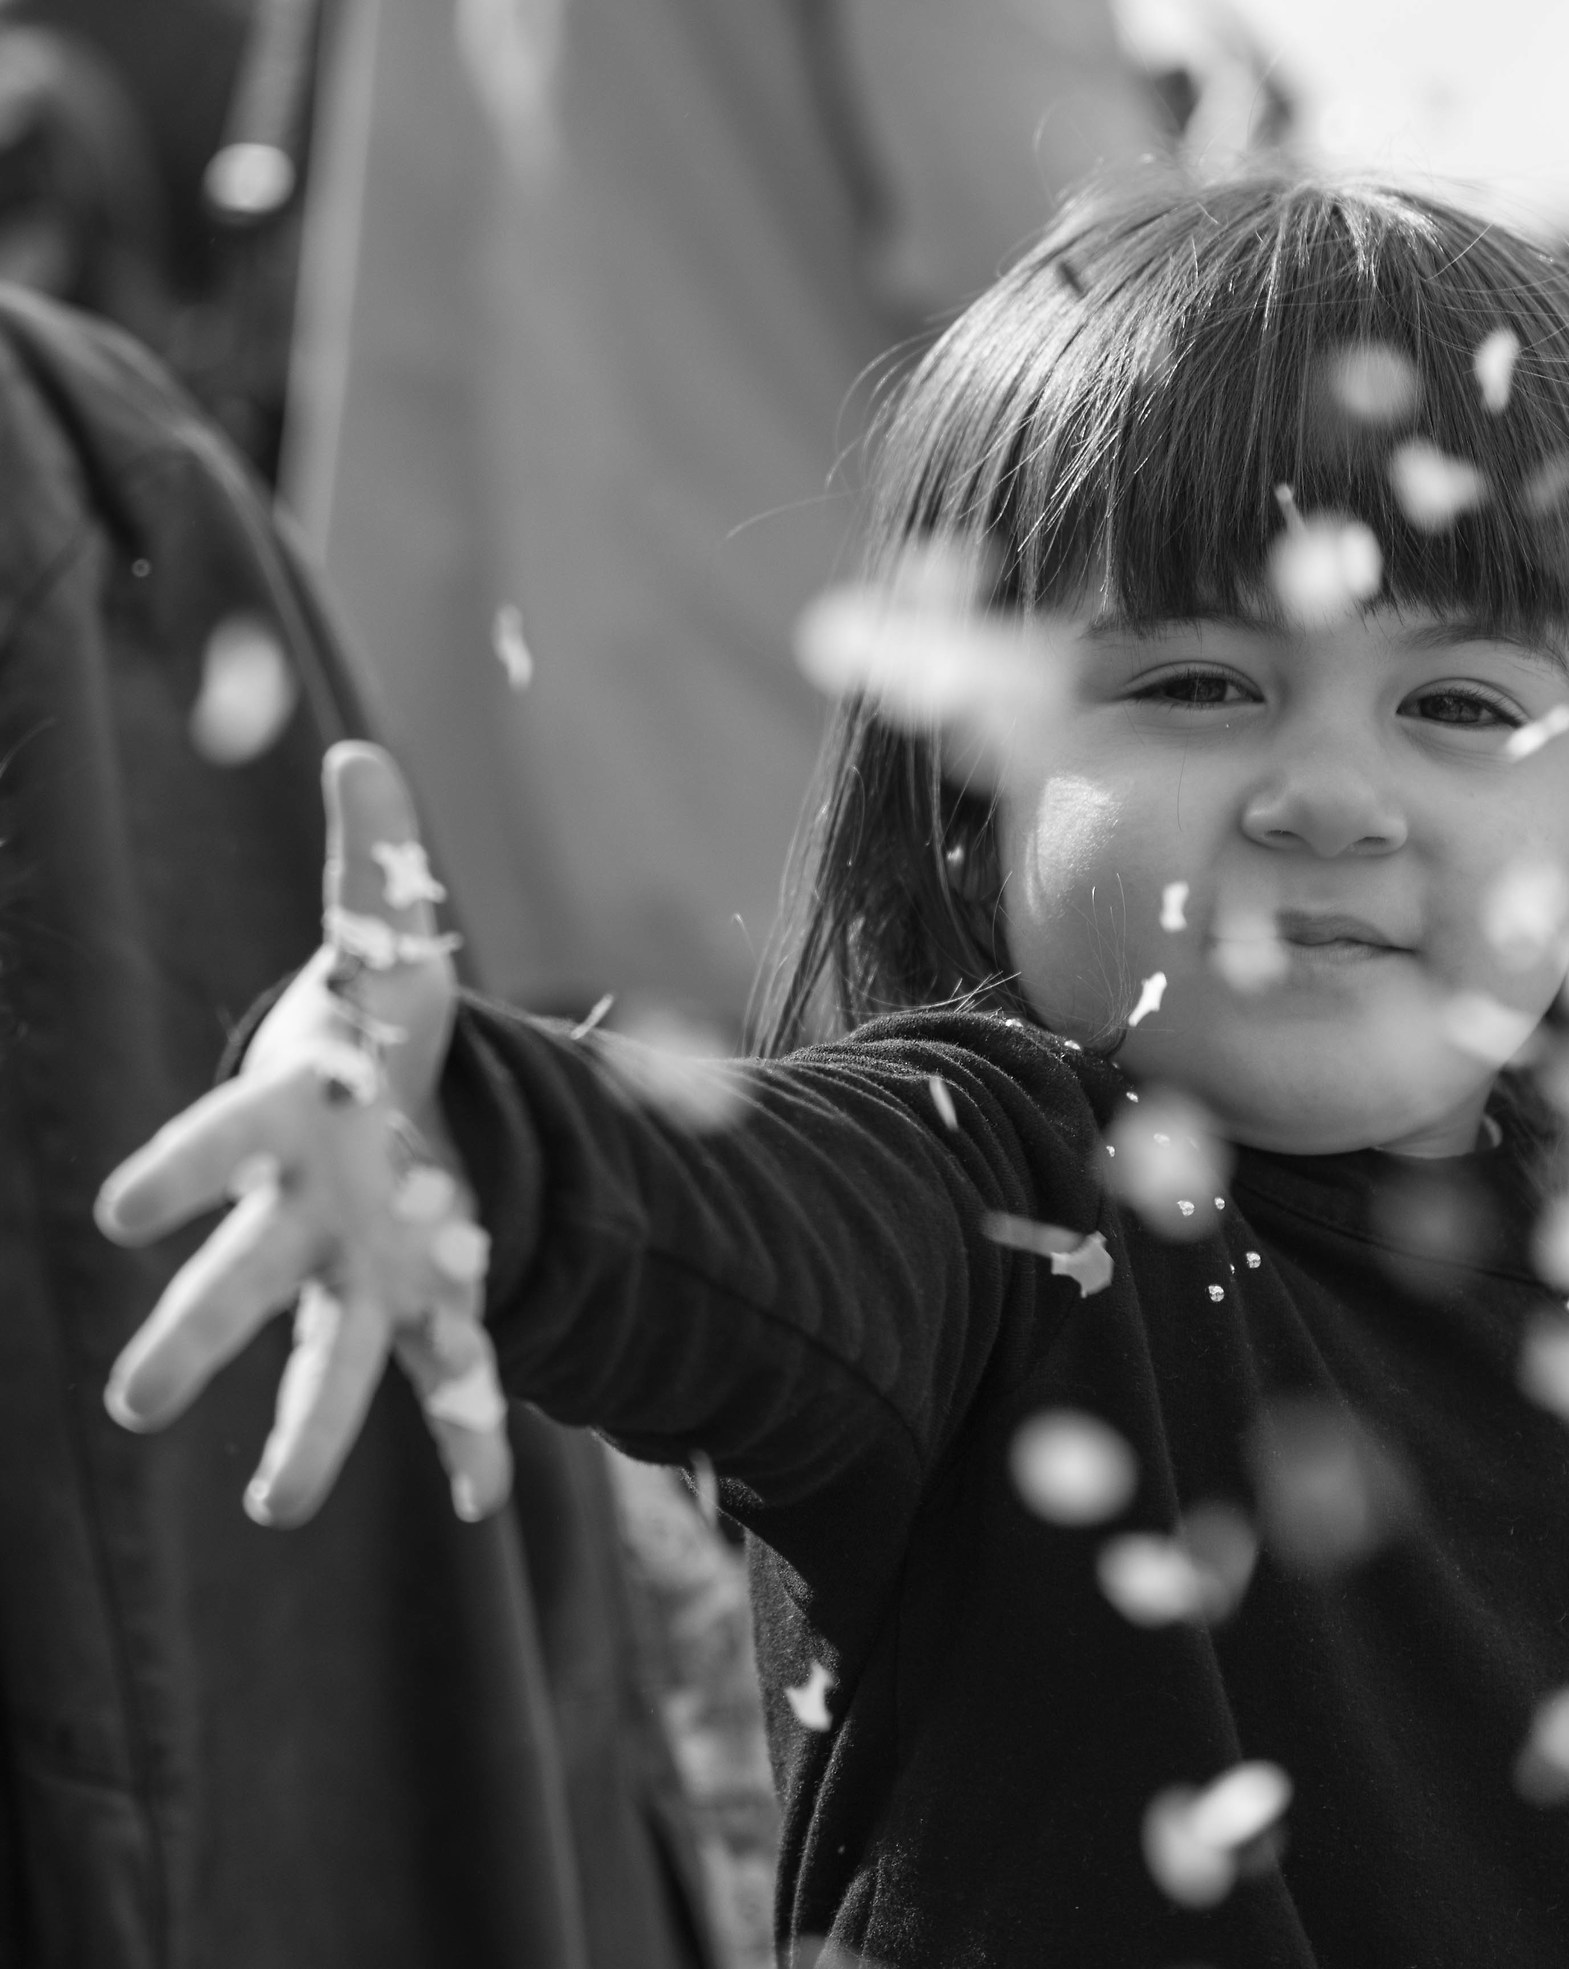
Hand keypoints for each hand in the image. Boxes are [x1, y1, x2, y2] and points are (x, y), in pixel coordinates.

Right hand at [95, 742, 510, 1525]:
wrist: (397, 1108)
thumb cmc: (372, 1031)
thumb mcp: (387, 943)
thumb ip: (373, 863)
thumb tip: (360, 753)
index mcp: (282, 1125)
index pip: (209, 1147)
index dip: (171, 1173)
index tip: (124, 1209)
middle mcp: (301, 1217)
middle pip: (239, 1280)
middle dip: (195, 1333)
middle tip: (137, 1399)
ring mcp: (360, 1275)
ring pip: (325, 1360)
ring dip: (306, 1431)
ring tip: (275, 1507)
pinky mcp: (430, 1306)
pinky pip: (448, 1382)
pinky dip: (470, 1440)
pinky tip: (490, 1501)